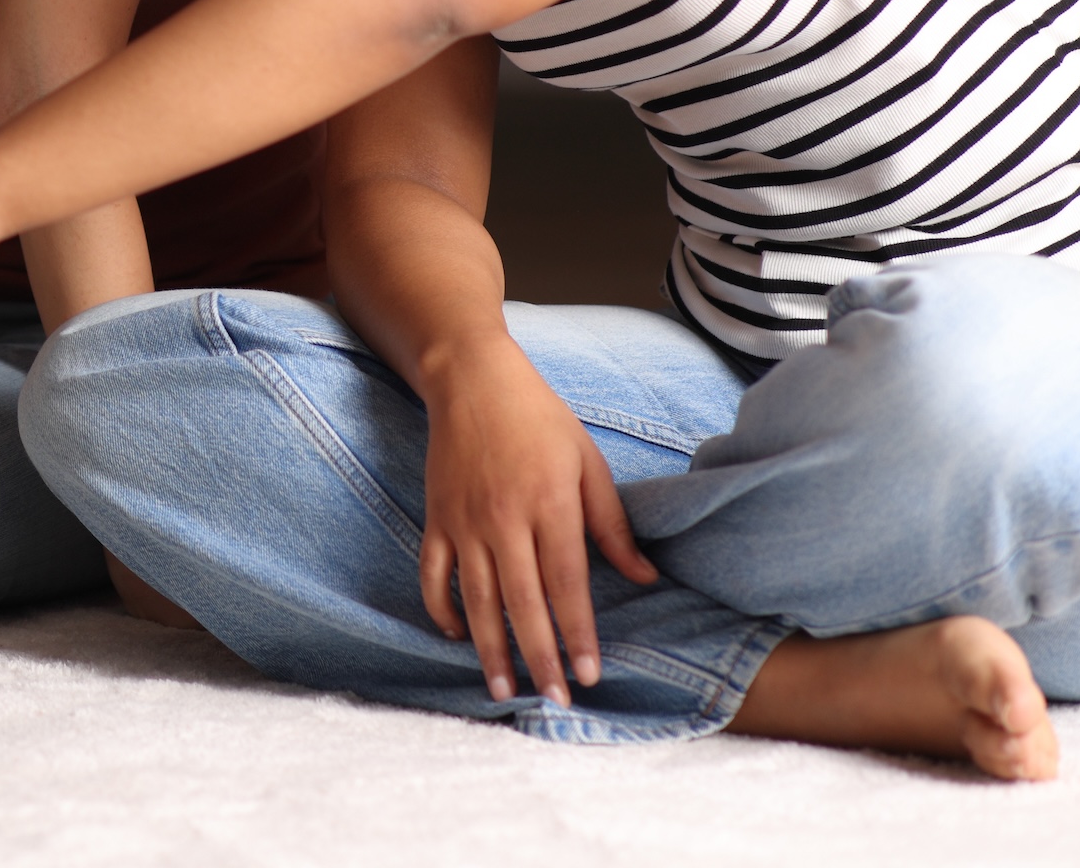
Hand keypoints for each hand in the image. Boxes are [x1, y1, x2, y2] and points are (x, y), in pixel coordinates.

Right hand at [418, 341, 657, 706]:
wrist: (471, 380)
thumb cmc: (539, 418)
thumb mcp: (589, 462)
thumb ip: (612, 525)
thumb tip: (644, 577)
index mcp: (549, 505)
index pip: (566, 584)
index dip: (578, 632)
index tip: (589, 673)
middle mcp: (504, 520)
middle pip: (522, 602)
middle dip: (538, 656)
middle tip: (553, 698)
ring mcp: (465, 521)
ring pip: (477, 598)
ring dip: (490, 648)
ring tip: (502, 689)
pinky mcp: (437, 518)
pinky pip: (434, 574)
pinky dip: (442, 609)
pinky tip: (458, 636)